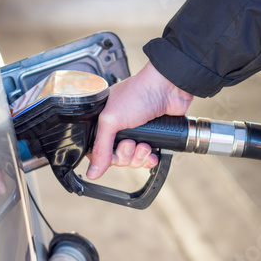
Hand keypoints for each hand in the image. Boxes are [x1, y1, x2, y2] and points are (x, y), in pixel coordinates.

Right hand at [86, 61, 192, 179]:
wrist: (168, 88)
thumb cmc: (139, 93)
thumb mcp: (111, 120)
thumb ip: (101, 147)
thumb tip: (92, 171)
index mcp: (103, 121)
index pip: (97, 150)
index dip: (105, 157)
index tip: (112, 154)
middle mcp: (118, 127)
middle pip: (116, 158)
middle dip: (125, 155)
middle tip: (131, 143)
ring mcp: (136, 133)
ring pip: (132, 160)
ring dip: (139, 157)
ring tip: (144, 145)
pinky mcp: (152, 137)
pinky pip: (147, 158)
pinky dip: (149, 159)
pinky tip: (152, 153)